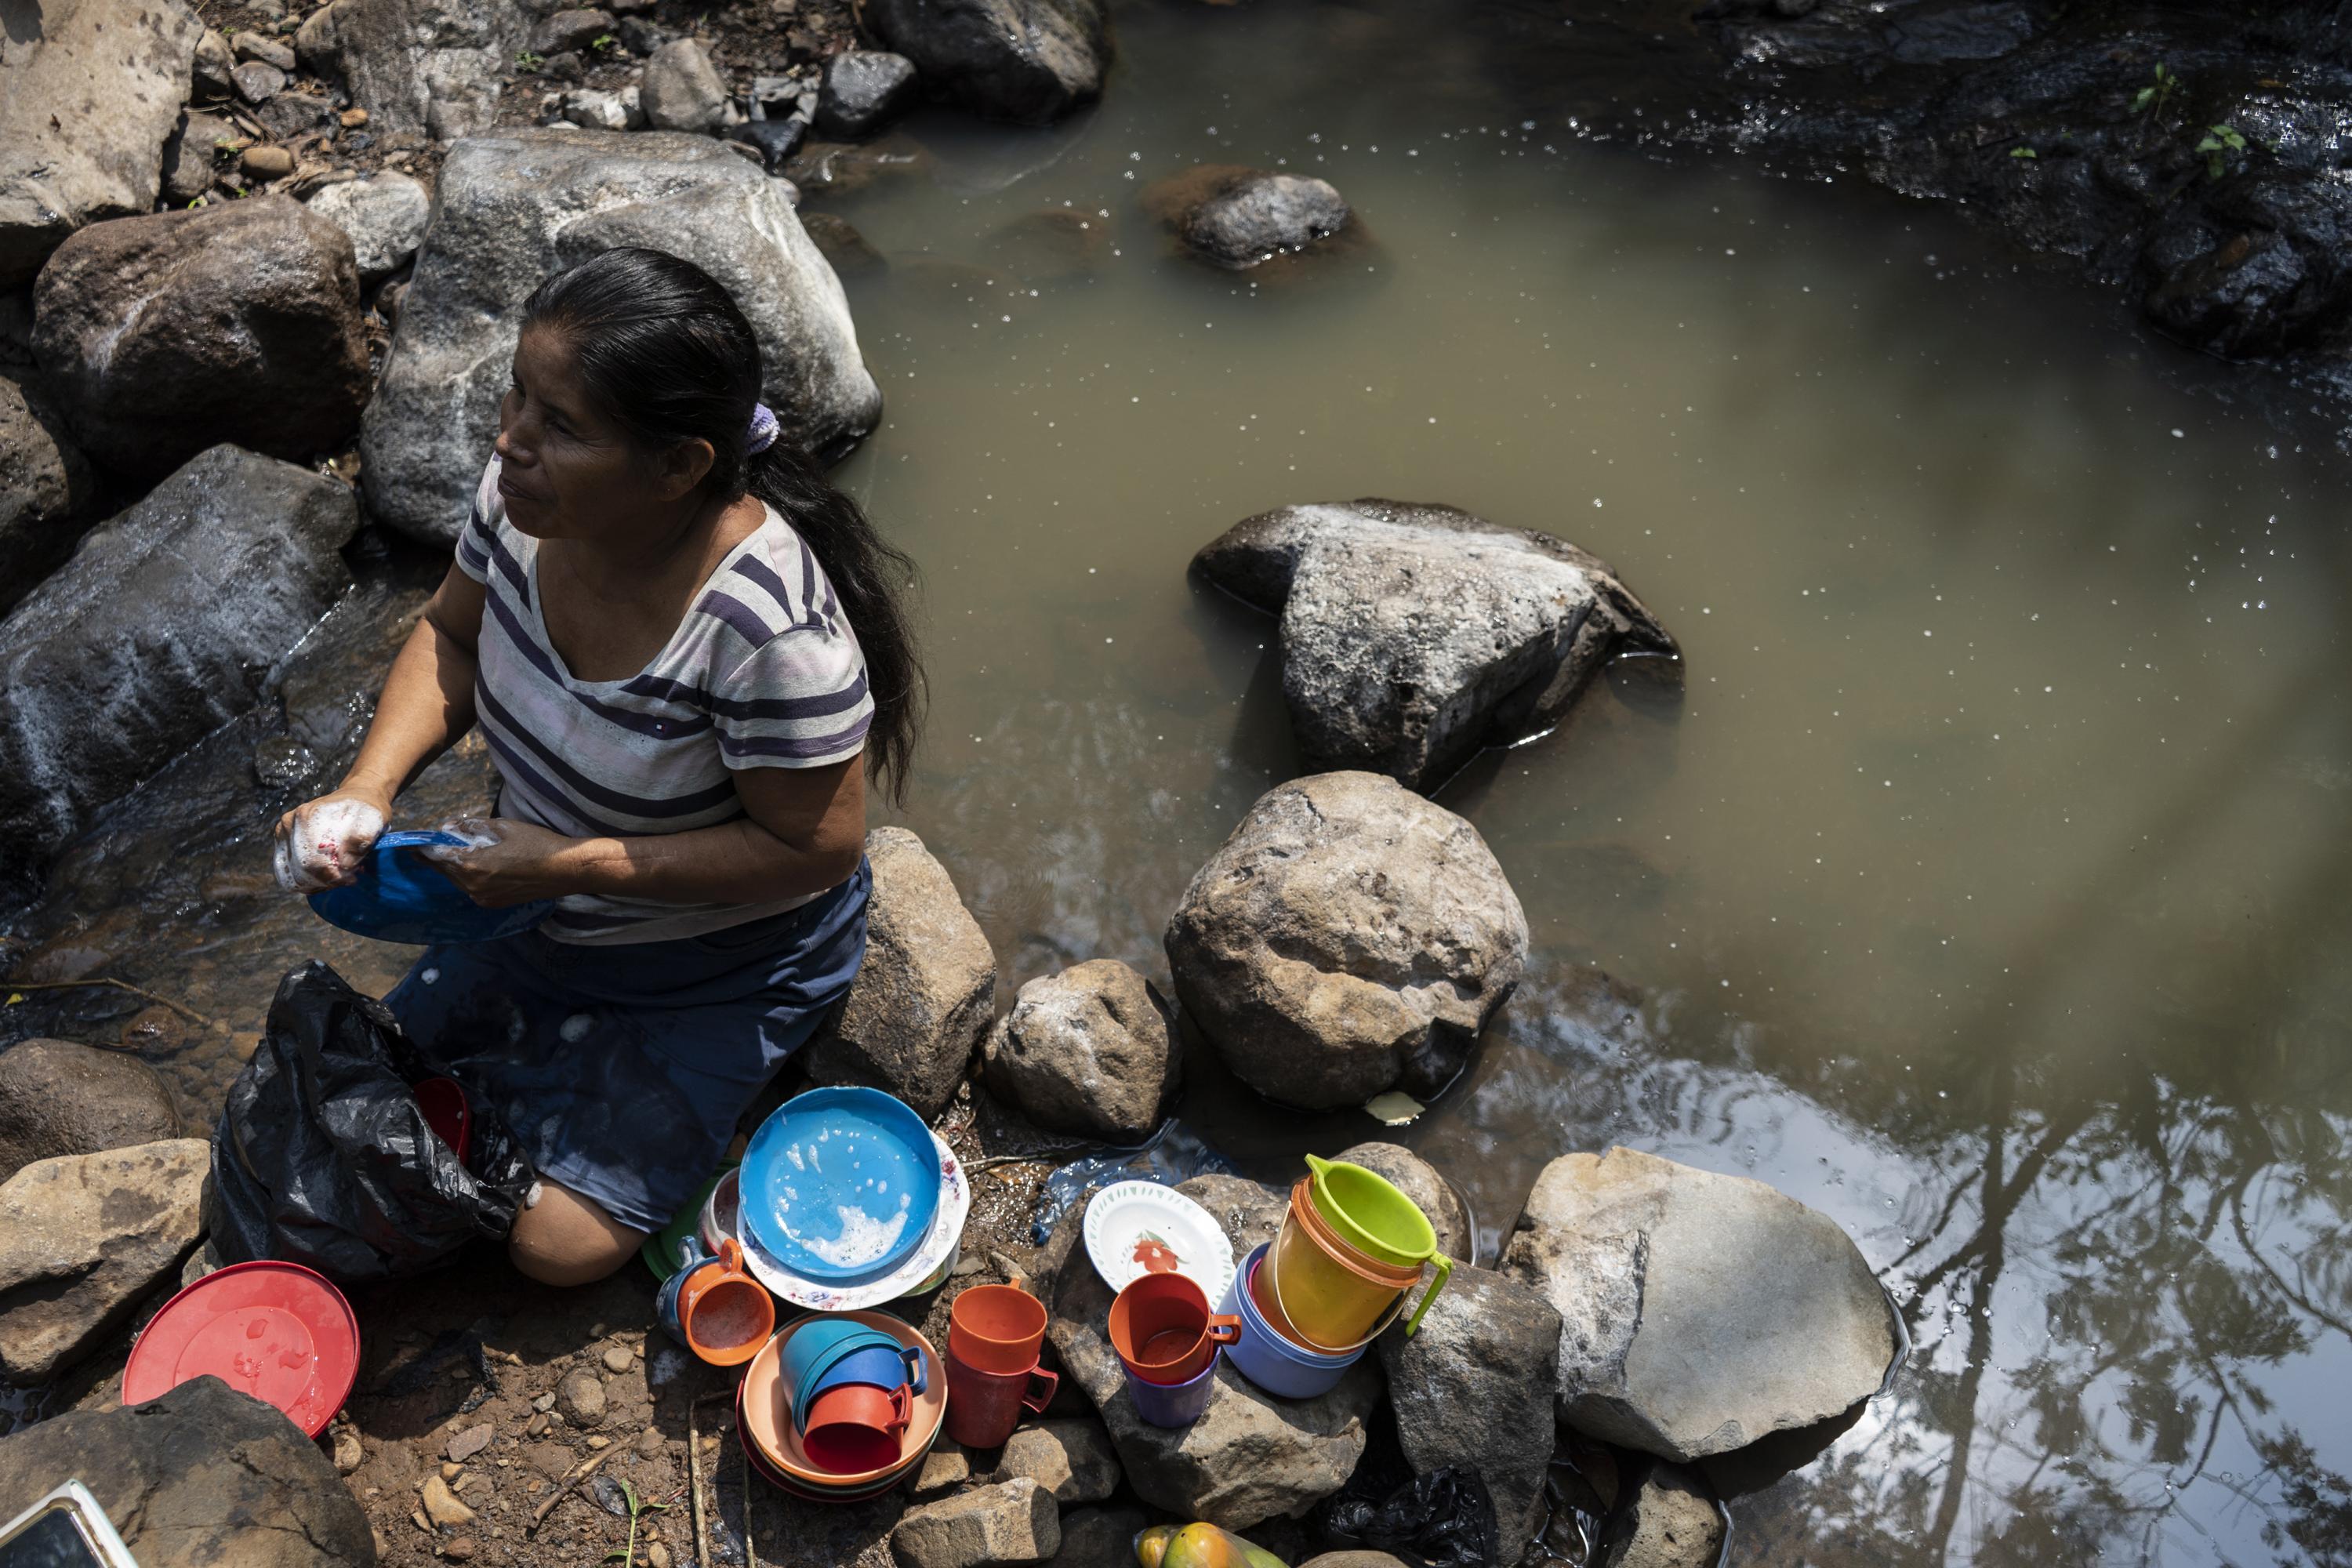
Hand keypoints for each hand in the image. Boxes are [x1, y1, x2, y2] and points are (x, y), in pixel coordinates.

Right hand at [273, 786, 390, 891]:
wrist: (357, 797)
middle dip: (328, 880)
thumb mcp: (373, 819)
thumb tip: (345, 863)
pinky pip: (290, 876)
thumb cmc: (366, 809)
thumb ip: (361, 839)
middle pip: (302, 869)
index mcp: (307, 816)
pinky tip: (328, 879)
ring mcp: (284, 834)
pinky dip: (309, 883)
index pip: (313, 861)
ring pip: (294, 876)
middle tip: (349, 877)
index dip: (334, 876)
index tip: (353, 877)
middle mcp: (290, 824)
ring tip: (341, 875)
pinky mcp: (284, 845)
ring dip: (319, 883)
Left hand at [417, 817, 584, 906]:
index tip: (411, 844)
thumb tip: (450, 828)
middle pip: (445, 871)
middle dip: (437, 858)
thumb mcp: (503, 827)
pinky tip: (477, 865)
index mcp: (473, 866)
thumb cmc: (537, 843)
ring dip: (454, 867)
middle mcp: (473, 887)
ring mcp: (484, 898)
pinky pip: (473, 889)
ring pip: (459, 881)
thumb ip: (472, 828)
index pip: (437, 856)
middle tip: (430, 846)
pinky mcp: (495, 903)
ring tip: (455, 853)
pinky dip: (469, 877)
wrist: (566, 870)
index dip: (423, 849)